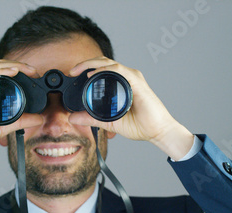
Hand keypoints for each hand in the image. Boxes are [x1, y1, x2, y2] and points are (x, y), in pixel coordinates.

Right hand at [0, 60, 43, 166]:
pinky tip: (13, 72)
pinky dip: (1, 72)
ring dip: (13, 66)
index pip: (4, 73)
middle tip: (35, 71)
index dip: (21, 70)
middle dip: (20, 65)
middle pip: (1, 66)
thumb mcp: (3, 126)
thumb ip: (21, 121)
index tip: (35, 76)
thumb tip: (39, 119)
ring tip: (28, 69)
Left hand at [68, 57, 193, 159]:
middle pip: (104, 62)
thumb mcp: (109, 122)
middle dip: (86, 63)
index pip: (103, 69)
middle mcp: (128, 77)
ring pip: (110, 63)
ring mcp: (133, 78)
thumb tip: (72, 118)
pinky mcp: (137, 82)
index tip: (73, 74)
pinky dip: (105, 69)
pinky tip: (94, 74)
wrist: (158, 132)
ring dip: (92, 63)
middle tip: (72, 71)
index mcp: (122, 83)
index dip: (87, 67)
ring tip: (79, 70)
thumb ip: (91, 119)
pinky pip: (119, 70)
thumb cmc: (141, 125)